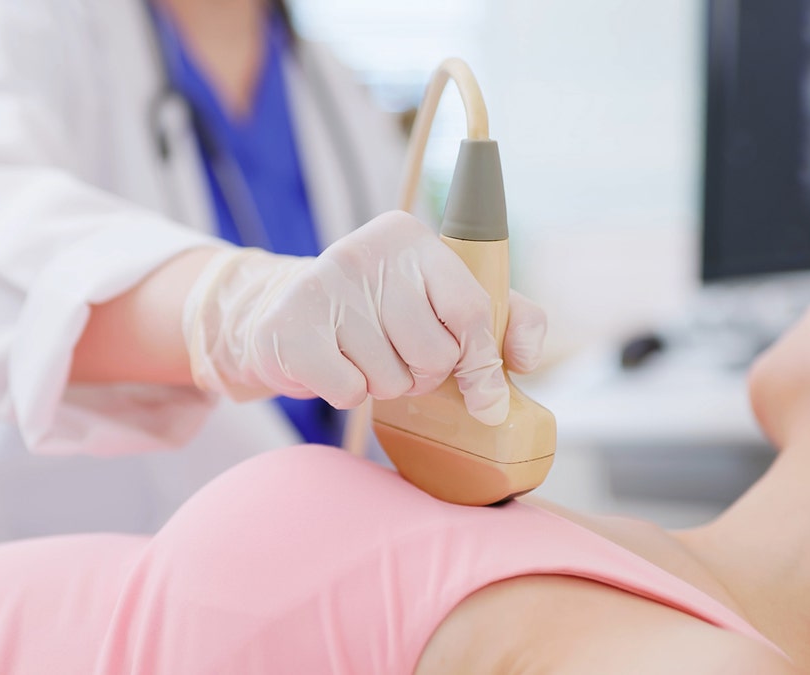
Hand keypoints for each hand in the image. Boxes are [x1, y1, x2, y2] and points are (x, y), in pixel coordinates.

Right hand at [181, 211, 545, 424]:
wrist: (283, 311)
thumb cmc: (379, 309)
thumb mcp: (441, 297)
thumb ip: (501, 318)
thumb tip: (527, 359)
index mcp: (411, 238)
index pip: (471, 309)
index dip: (483, 361)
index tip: (483, 394)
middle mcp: (365, 252)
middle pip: (434, 355)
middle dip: (423, 373)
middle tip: (399, 355)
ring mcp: (323, 287)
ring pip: (392, 379)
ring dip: (383, 384)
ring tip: (362, 356)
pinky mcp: (289, 327)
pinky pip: (350, 392)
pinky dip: (348, 393)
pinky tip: (335, 364)